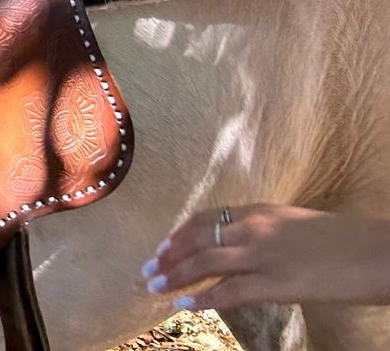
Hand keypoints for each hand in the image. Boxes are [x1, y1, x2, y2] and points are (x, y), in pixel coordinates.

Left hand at [143, 205, 389, 311]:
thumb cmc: (345, 241)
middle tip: (148, 268)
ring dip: (175, 275)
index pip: (205, 217)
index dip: (179, 233)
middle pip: (197, 239)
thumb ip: (266, 231)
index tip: (162, 246)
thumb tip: (243, 245)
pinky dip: (203, 298)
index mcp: (260, 211)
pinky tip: (184, 305)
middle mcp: (255, 227)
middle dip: (169, 255)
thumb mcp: (296, 225)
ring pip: (205, 262)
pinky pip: (230, 291)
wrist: (379, 252)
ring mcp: (265, 255)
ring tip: (155, 286)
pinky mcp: (279, 284)